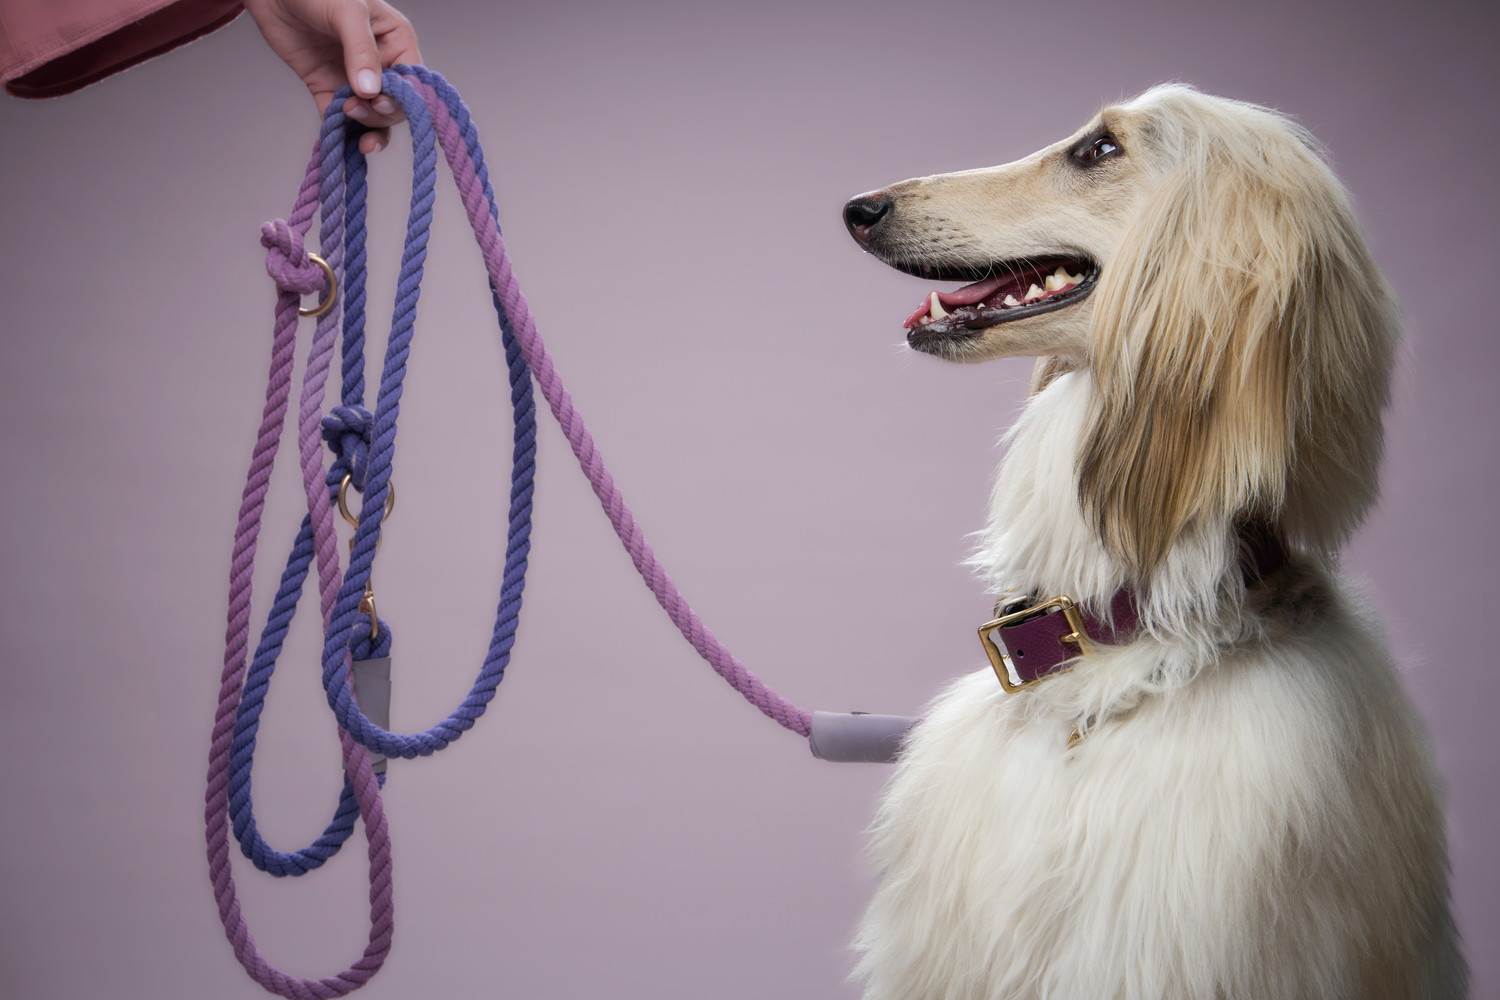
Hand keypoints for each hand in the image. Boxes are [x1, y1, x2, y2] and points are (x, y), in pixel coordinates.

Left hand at [242, 0, 421, 153]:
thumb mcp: (347, 12)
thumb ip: (361, 51)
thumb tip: (371, 91)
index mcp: (396, 41)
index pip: (411, 81)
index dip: (402, 98)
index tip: (380, 102)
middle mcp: (380, 63)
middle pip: (393, 104)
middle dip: (378, 113)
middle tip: (354, 108)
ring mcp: (353, 78)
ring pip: (371, 117)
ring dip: (364, 128)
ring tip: (346, 119)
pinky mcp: (327, 88)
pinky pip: (339, 119)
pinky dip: (339, 132)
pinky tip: (337, 140)